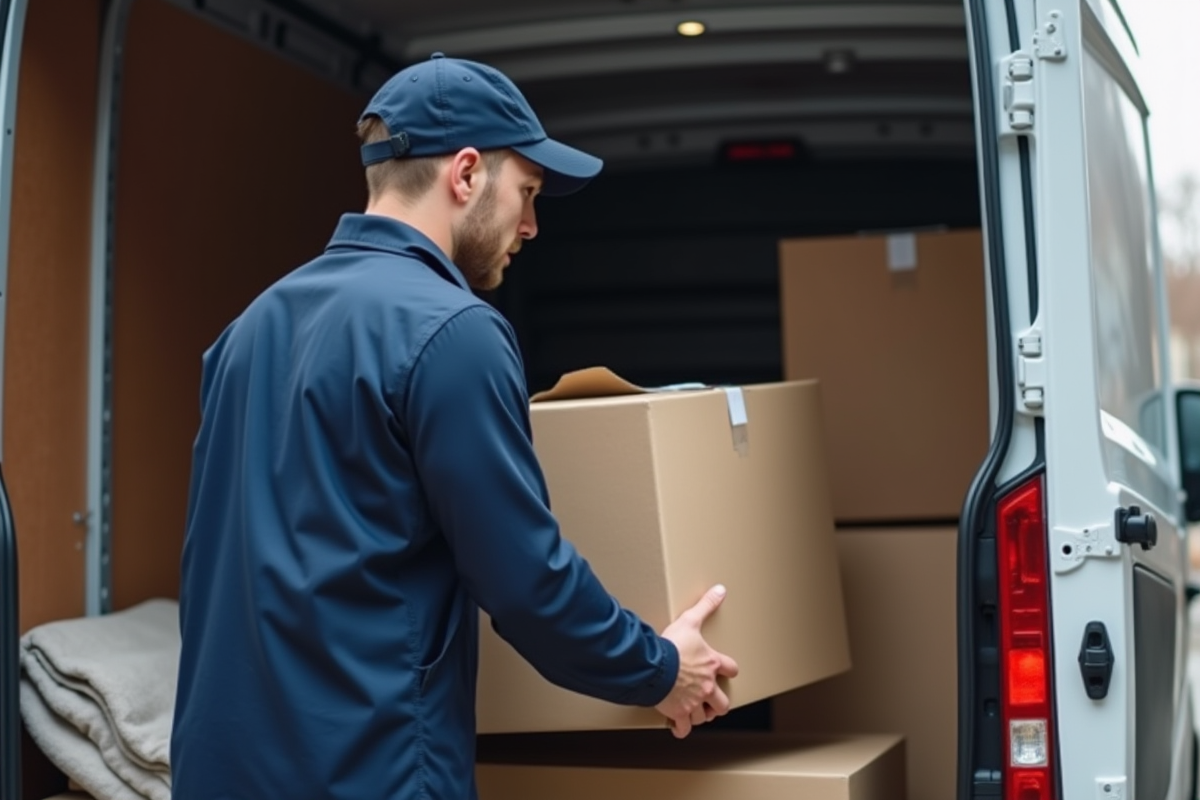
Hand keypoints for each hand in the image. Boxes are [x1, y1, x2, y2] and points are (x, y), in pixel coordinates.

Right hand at [654, 584, 739, 738]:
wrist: (655, 667)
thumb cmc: (672, 646)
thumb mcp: (690, 621)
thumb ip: (705, 606)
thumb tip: (720, 590)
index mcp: (711, 664)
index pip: (730, 668)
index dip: (728, 669)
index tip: (725, 670)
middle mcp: (706, 686)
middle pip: (722, 702)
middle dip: (718, 702)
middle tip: (712, 700)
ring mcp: (693, 701)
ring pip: (705, 716)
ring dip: (701, 715)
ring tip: (696, 712)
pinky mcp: (679, 712)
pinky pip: (683, 727)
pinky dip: (681, 728)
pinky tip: (679, 727)